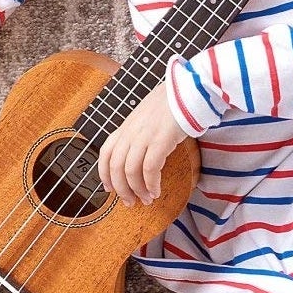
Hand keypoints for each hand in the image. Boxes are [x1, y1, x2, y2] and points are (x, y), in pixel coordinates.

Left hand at [97, 78, 189, 206]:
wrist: (188, 89)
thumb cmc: (172, 103)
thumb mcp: (147, 116)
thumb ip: (139, 132)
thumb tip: (139, 153)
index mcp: (126, 126)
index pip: (105, 152)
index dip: (104, 173)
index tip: (109, 188)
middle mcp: (131, 131)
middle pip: (116, 166)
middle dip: (121, 189)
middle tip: (130, 202)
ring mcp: (144, 135)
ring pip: (130, 170)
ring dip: (137, 190)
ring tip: (146, 200)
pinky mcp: (160, 140)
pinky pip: (150, 168)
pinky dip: (151, 184)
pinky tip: (156, 191)